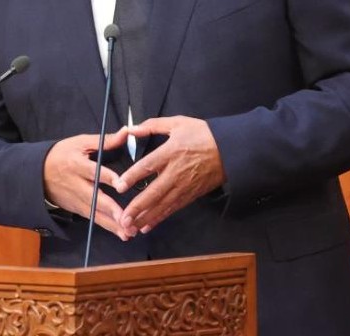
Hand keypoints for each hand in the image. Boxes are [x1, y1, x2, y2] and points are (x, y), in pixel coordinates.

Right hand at [43, 129, 132, 240]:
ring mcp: (75, 199)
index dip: (109, 177)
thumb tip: (127, 131)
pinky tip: (122, 233)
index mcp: (77, 164)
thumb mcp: (80, 142)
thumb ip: (106, 140)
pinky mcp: (76, 208)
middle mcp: (76, 184)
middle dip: (111, 210)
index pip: (94, 171)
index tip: (122, 184)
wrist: (38, 172)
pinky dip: (107, 227)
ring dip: (112, 224)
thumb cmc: (62, 153)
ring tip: (129, 232)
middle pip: (95, 198)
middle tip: (127, 219)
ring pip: (95, 213)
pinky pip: (93, 219)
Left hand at [113, 116, 224, 235]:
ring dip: (146, 217)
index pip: (148, 166)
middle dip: (138, 207)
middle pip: (154, 192)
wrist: (230, 150)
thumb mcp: (178, 122)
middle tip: (123, 218)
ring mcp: (184, 186)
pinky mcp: (191, 194)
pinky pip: (173, 208)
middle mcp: (176, 172)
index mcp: (171, 152)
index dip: (133, 176)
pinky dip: (160, 218)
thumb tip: (130, 129)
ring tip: (130, 228)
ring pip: (163, 205)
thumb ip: (153, 125)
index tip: (119, 186)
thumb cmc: (202, 134)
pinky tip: (148, 226)